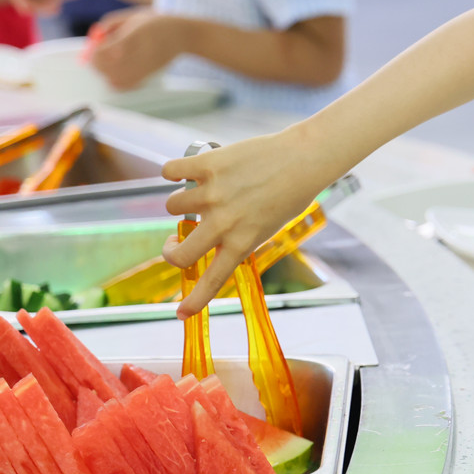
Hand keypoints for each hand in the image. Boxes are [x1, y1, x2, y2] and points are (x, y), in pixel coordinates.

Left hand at [87, 8, 185, 89]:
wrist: (183, 35)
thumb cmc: (157, 22)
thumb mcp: (133, 15)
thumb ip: (111, 23)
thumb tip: (94, 37)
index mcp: (135, 34)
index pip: (105, 50)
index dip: (94, 51)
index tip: (94, 46)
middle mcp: (140, 52)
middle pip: (107, 67)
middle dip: (97, 62)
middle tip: (97, 55)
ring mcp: (145, 66)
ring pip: (113, 78)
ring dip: (105, 71)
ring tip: (107, 62)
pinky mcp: (148, 74)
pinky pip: (124, 85)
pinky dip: (115, 81)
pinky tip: (116, 72)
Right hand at [162, 124, 333, 316]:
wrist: (303, 159)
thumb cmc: (293, 192)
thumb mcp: (270, 227)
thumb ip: (242, 235)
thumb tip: (217, 235)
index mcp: (242, 243)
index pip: (212, 280)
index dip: (195, 301)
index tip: (181, 314)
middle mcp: (223, 223)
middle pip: (178, 254)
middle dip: (170, 250)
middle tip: (175, 241)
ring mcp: (213, 194)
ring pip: (172, 205)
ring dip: (181, 201)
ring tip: (198, 192)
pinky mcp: (208, 165)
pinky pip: (171, 171)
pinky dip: (173, 171)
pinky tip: (183, 170)